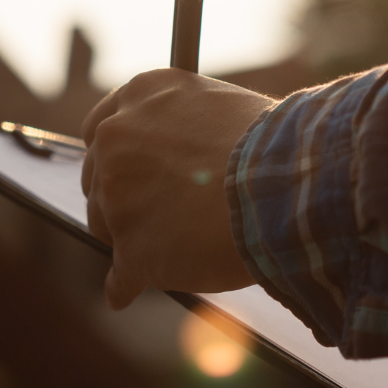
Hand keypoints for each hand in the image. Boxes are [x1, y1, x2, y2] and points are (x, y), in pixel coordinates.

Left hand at [81, 69, 275, 309]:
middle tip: (154, 213)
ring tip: (169, 248)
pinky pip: (120, 278)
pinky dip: (126, 286)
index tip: (127, 172)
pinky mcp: (131, 249)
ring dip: (130, 237)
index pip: (101, 127)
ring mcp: (118, 195)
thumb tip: (178, 159)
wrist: (290, 186)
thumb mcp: (222, 110)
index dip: (116, 156)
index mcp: (141, 94)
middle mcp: (117, 138)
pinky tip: (129, 292)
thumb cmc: (275, 147)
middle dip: (122, 197)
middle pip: (97, 178)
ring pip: (106, 226)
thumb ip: (184, 126)